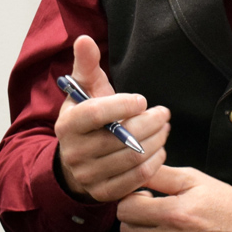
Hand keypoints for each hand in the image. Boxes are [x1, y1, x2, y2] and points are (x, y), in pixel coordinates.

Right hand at [54, 35, 169, 202]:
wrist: (77, 158)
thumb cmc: (88, 117)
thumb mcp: (85, 89)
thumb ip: (86, 64)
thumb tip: (84, 39)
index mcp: (67, 124)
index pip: (95, 114)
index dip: (122, 105)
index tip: (142, 99)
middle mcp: (74, 152)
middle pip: (120, 138)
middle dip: (149, 123)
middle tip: (164, 113)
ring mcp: (88, 176)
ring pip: (131, 158)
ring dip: (156, 141)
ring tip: (164, 128)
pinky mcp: (104, 193)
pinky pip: (136, 179)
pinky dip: (154, 162)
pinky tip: (159, 149)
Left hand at [116, 165, 231, 231]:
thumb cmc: (226, 205)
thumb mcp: (196, 179)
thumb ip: (160, 174)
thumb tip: (134, 171)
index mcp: (175, 213)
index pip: (126, 209)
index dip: (134, 200)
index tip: (147, 199)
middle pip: (127, 230)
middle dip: (138, 219)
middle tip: (158, 214)